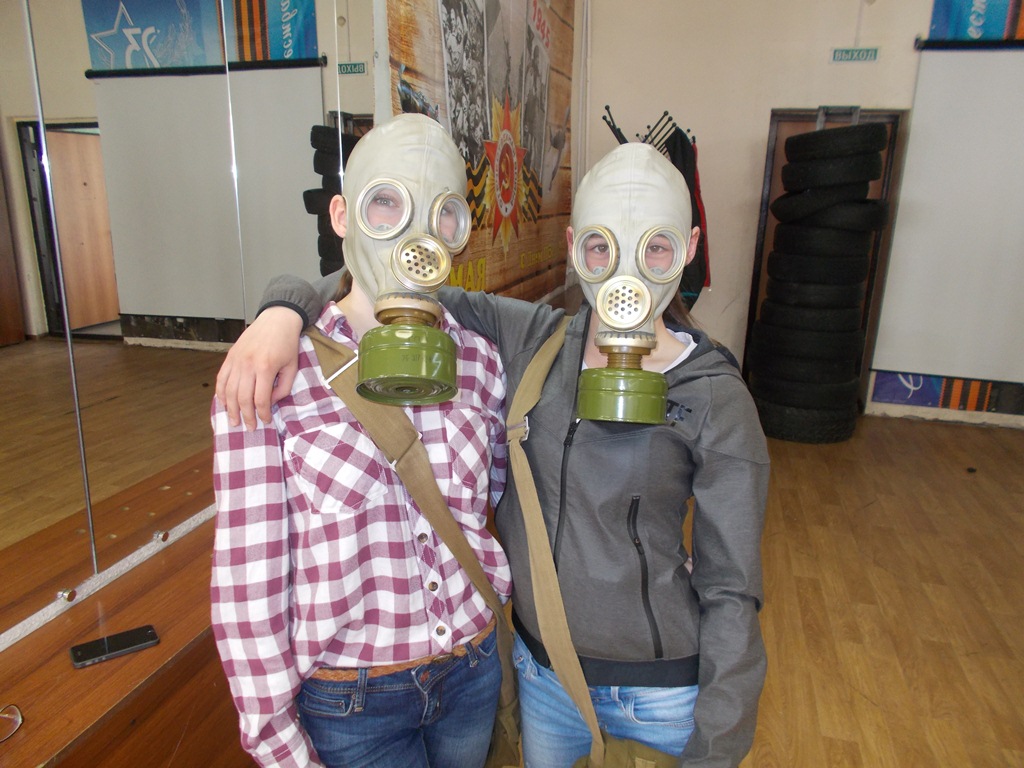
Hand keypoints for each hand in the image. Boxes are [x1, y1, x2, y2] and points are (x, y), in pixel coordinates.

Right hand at [215, 307, 304, 429]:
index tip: (266, 421)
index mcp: (266, 368)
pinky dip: (220, 393)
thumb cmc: (287, 343)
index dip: (262, 414)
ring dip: (230, 409)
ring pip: (228, 391)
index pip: (260, 399)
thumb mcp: (292, 367)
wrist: (276, 319)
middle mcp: (248, 365)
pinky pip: (221, 379)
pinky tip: (224, 404)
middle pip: (242, 398)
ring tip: (234, 421)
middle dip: (246, 416)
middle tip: (249, 428)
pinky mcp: (230, 356)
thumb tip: (269, 403)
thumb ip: (283, 388)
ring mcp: (237, 360)